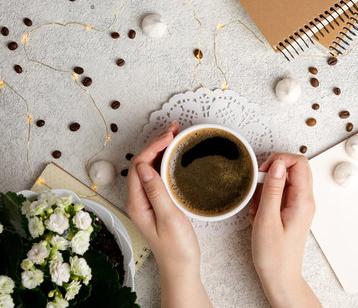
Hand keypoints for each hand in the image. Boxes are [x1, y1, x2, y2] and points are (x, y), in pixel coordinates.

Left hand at [125, 122, 210, 307]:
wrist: (181, 267)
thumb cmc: (176, 248)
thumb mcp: (169, 219)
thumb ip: (157, 193)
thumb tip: (144, 168)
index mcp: (137, 202)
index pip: (139, 165)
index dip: (153, 146)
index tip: (170, 136)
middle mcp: (139, 199)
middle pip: (142, 163)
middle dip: (156, 142)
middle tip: (174, 129)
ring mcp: (148, 200)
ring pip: (150, 167)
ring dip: (161, 150)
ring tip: (176, 136)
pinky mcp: (157, 202)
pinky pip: (158, 175)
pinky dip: (166, 161)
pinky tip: (176, 156)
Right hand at [250, 153, 320, 307]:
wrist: (280, 277)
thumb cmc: (274, 255)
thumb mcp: (267, 219)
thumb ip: (273, 189)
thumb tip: (278, 164)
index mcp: (303, 200)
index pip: (299, 162)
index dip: (280, 160)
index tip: (264, 171)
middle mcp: (305, 200)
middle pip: (293, 169)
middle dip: (272, 173)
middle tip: (258, 188)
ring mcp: (299, 205)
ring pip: (283, 181)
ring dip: (266, 189)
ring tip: (258, 209)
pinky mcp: (291, 211)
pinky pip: (279, 194)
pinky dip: (266, 200)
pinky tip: (259, 215)